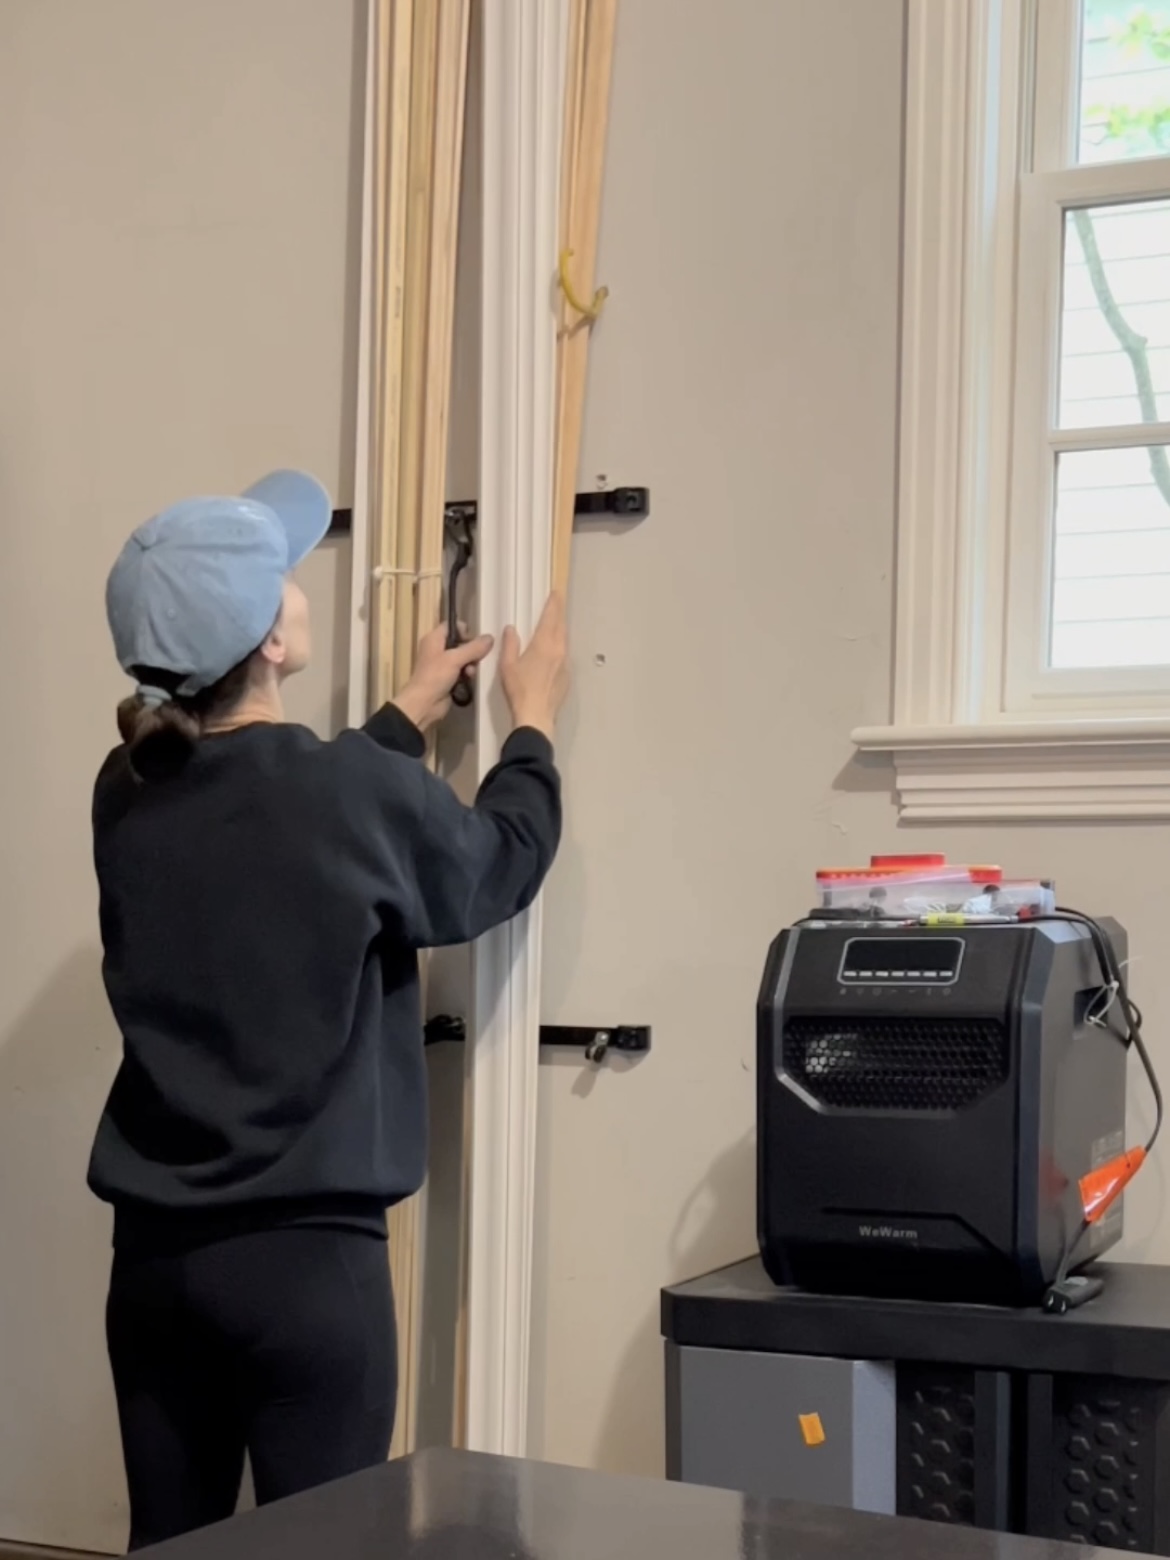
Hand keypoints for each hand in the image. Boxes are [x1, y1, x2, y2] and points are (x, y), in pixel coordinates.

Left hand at [393, 622, 493, 732]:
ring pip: (463, 658)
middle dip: (471, 650)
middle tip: (475, 659)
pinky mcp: (448, 677)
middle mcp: (437, 649)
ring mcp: (442, 664)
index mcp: (434, 639)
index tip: (474, 640)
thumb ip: (473, 648)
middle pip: (460, 642)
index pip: (452, 626)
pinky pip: (462, 671)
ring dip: (470, 664)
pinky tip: (468, 680)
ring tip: (470, 673)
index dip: (464, 630)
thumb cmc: (435, 676)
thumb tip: (490, 637)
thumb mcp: (455, 659)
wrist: (424, 703)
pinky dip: (466, 674)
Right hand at [499, 591, 568, 739]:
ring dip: (560, 631)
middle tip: (557, 604)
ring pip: (564, 641)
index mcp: (545, 644)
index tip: (556, 593)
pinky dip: (559, 648)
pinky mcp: (567, 677)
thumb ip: (510, 644)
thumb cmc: (519, 689)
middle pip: (561, 627)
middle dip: (559, 614)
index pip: (551, 617)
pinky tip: (553, 653)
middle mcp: (559, 651)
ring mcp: (565, 664)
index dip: (554, 604)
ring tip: (554, 625)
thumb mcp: (507, 665)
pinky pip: (564, 656)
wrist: (536, 716)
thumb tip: (511, 629)